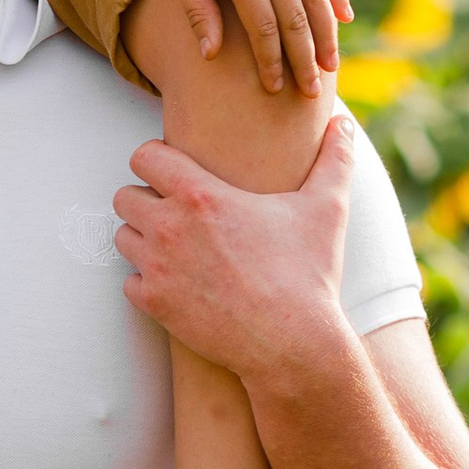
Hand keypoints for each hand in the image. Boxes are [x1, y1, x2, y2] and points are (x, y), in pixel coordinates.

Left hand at [113, 115, 355, 389]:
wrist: (293, 346)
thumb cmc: (309, 275)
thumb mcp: (326, 210)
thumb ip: (334, 160)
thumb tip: (344, 122)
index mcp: (201, 196)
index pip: (143, 156)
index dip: (157, 160)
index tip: (177, 171)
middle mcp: (169, 228)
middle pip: (124, 195)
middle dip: (147, 200)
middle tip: (177, 212)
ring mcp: (157, 268)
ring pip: (123, 236)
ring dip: (143, 239)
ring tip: (178, 247)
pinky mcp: (154, 304)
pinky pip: (128, 281)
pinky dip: (147, 281)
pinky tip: (178, 282)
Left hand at [161, 0, 351, 94]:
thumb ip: (198, 12)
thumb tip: (211, 56)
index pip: (264, 30)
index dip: (271, 63)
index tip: (275, 90)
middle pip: (297, 20)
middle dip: (305, 61)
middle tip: (312, 93)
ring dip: (327, 35)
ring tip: (331, 66)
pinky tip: (344, 20)